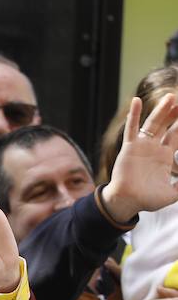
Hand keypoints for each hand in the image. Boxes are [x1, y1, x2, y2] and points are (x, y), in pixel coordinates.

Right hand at [101, 94, 177, 221]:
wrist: (127, 202)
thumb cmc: (148, 199)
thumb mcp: (173, 193)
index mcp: (166, 156)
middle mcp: (154, 148)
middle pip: (168, 125)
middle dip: (176, 114)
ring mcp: (141, 146)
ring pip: (153, 123)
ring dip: (162, 110)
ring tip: (171, 97)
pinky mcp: (129, 147)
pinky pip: (131, 128)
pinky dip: (134, 114)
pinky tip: (137, 101)